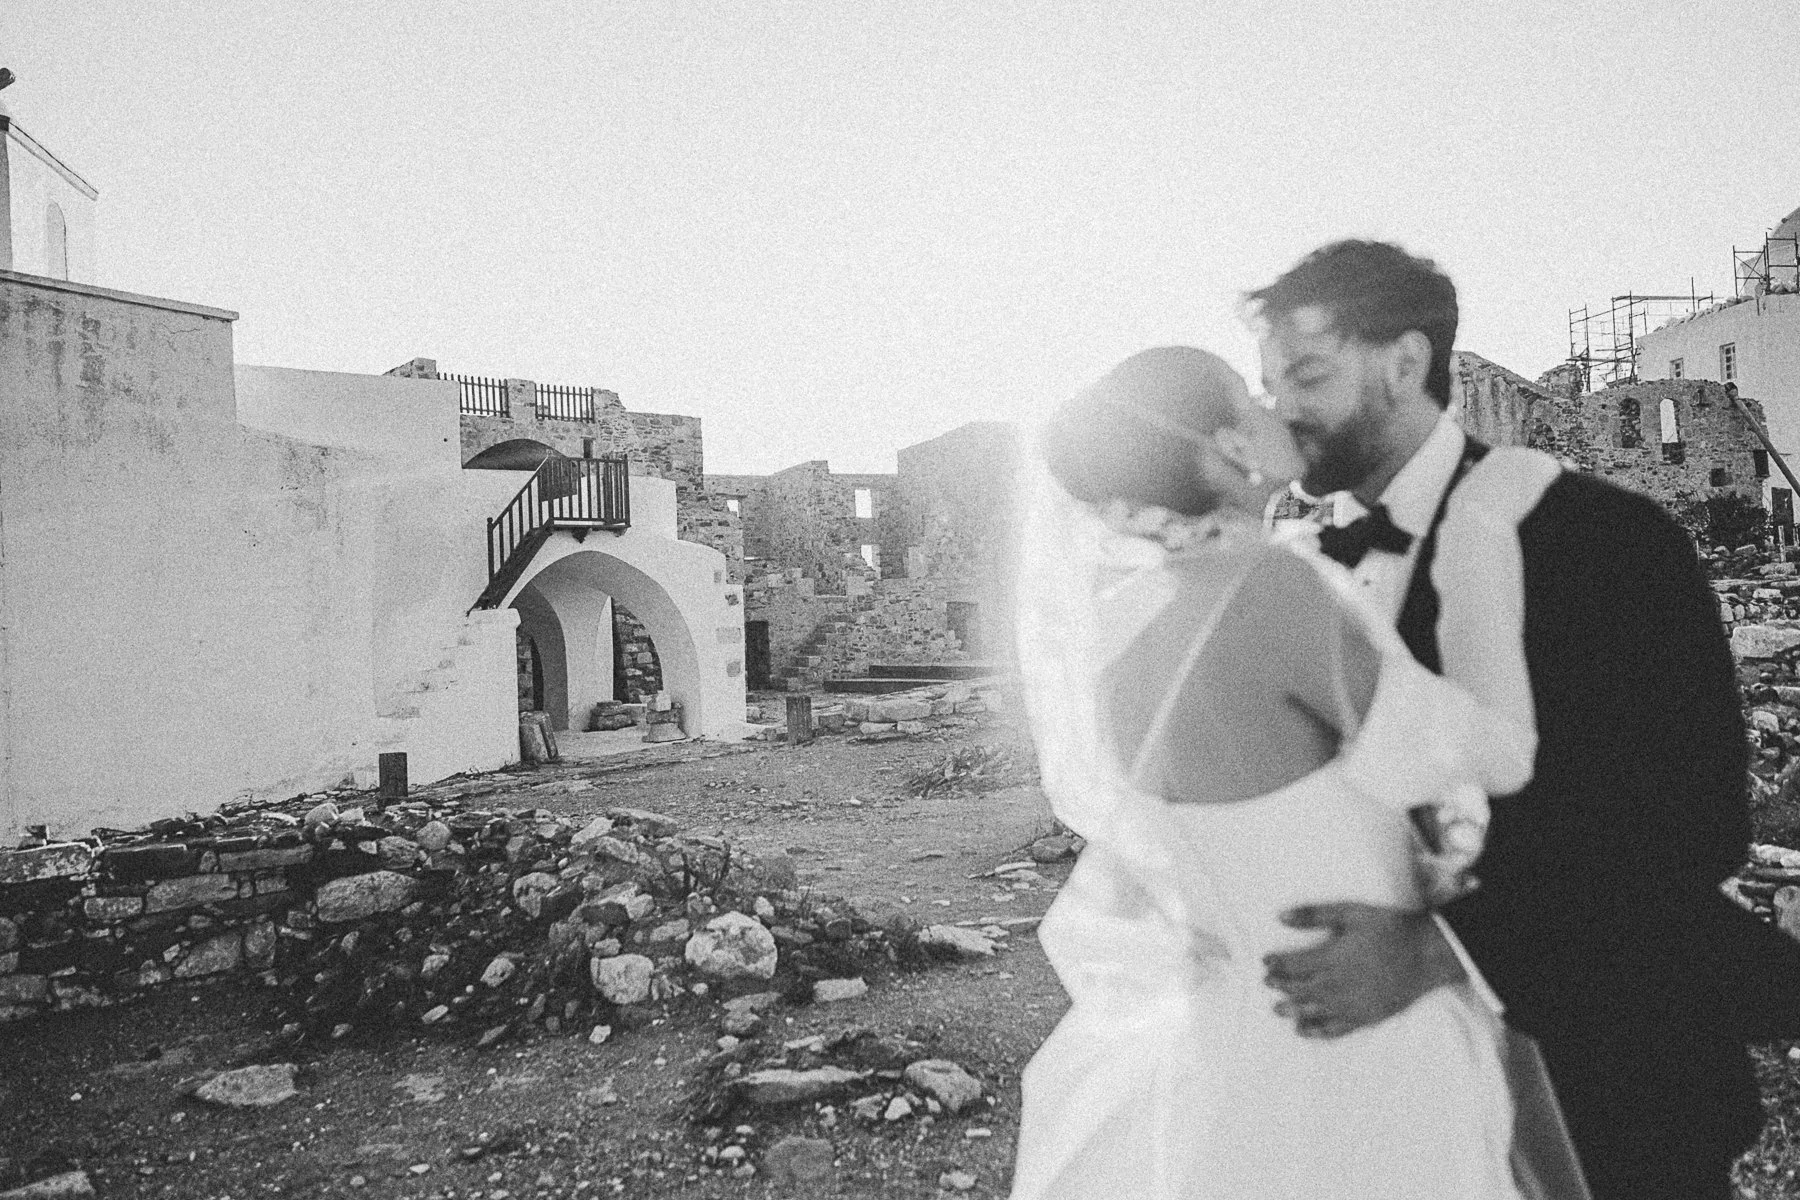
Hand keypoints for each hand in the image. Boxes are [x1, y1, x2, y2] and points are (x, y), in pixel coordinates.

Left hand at [1262, 902, 1464, 1038]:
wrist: (1427, 954)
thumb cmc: (1389, 928)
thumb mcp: (1351, 913)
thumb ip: (1315, 915)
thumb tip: (1280, 917)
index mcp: (1332, 958)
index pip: (1294, 965)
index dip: (1276, 964)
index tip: (1265, 962)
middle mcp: (1339, 984)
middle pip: (1301, 989)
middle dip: (1281, 987)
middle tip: (1267, 984)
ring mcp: (1353, 1004)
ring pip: (1314, 1011)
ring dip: (1293, 1010)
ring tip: (1277, 1010)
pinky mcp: (1368, 1017)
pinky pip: (1337, 1029)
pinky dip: (1317, 1031)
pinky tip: (1304, 1031)